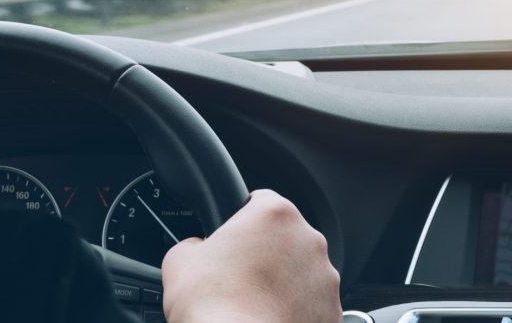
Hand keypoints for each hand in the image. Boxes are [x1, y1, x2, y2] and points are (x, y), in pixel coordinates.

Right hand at [162, 189, 340, 322]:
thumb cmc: (213, 306)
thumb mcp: (180, 261)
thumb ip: (193, 243)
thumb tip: (196, 248)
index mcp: (275, 215)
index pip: (260, 201)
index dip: (242, 219)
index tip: (232, 236)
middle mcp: (309, 240)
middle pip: (285, 237)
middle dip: (265, 252)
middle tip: (238, 275)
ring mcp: (325, 276)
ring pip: (302, 270)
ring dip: (284, 280)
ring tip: (255, 301)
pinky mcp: (332, 308)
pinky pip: (313, 301)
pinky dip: (296, 307)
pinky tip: (271, 316)